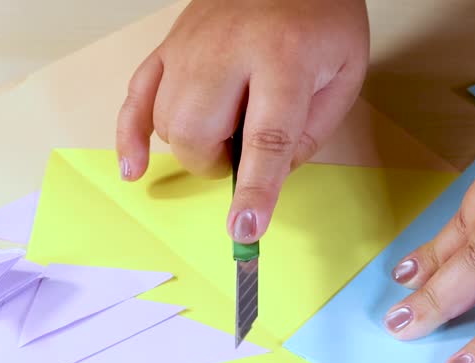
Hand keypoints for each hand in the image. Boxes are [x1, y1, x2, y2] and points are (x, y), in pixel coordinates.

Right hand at [117, 0, 368, 244]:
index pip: (266, 137)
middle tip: (243, 155)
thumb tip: (266, 181)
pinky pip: (136, 96)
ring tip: (223, 129)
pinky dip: (130, 136)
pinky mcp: (169, 44)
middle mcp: (228, 49)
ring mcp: (189, 45)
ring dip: (194, 147)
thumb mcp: (344, 75)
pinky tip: (132, 168)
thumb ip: (309, 133)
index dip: (256, 189)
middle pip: (198, 132)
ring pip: (168, 122)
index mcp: (284, 56)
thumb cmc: (322, 17)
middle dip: (218, 165)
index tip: (246, 229)